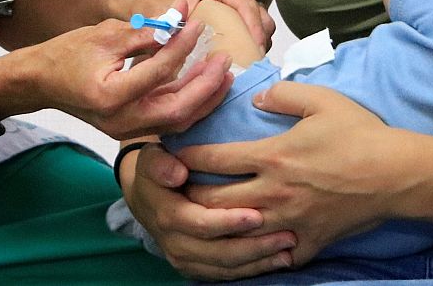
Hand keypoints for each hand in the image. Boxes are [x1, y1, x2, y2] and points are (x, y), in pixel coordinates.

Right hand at [21, 19, 233, 140]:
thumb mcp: (104, 35)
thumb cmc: (67, 54)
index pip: (159, 71)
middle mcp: (120, 120)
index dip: (182, 45)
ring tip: (224, 73)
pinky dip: (190, 104)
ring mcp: (125, 129)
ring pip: (177, 121)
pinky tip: (205, 84)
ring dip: (204, 98)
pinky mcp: (131, 128)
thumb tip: (179, 19)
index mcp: (111, 96)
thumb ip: (144, 32)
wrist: (41, 81)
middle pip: (177, 109)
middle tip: (225, 58)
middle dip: (206, 85)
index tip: (197, 23)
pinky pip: (168, 121)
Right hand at [120, 142, 298, 280]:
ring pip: (225, 267)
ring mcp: (184, 258)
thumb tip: (178, 172)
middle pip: (219, 252)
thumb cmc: (157, 171)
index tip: (258, 215)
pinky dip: (251, 270)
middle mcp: (175, 242)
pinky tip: (276, 261)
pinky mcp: (194, 267)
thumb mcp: (152, 159)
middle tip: (287, 236)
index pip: (201, 223)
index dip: (229, 222)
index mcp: (168, 215)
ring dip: (258, 261)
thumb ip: (161, 163)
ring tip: (288, 249)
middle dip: (255, 246)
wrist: (144, 198)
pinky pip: (225, 275)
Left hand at [126, 0, 275, 51]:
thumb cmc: (150, 9)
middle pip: (258, 12)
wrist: (140, 6)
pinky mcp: (228, 12)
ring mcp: (229, 0)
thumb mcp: (160, 19)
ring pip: (257, 20)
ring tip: (250, 64)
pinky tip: (242, 60)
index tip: (256, 50)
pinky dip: (249, 42)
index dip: (255, 28)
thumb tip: (184, 37)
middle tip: (256, 62)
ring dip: (257, 41)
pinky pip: (248, 27)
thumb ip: (171, 28)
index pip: (245, 5)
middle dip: (260, 37)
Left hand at [174, 82, 401, 266]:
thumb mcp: (321, 99)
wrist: (395, 175)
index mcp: (272, 156)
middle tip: (176, 192)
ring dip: (215, 226)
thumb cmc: (359, 134)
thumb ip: (282, 95)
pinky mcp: (308, 241)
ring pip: (236, 231)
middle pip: (213, 201)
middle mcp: (273, 192)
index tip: (172, 155)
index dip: (186, 157)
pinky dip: (259, 252)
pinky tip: (249, 246)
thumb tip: (256, 98)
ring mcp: (289, 221)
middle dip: (188, 197)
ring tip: (200, 220)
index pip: (214, 159)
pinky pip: (275, 254)